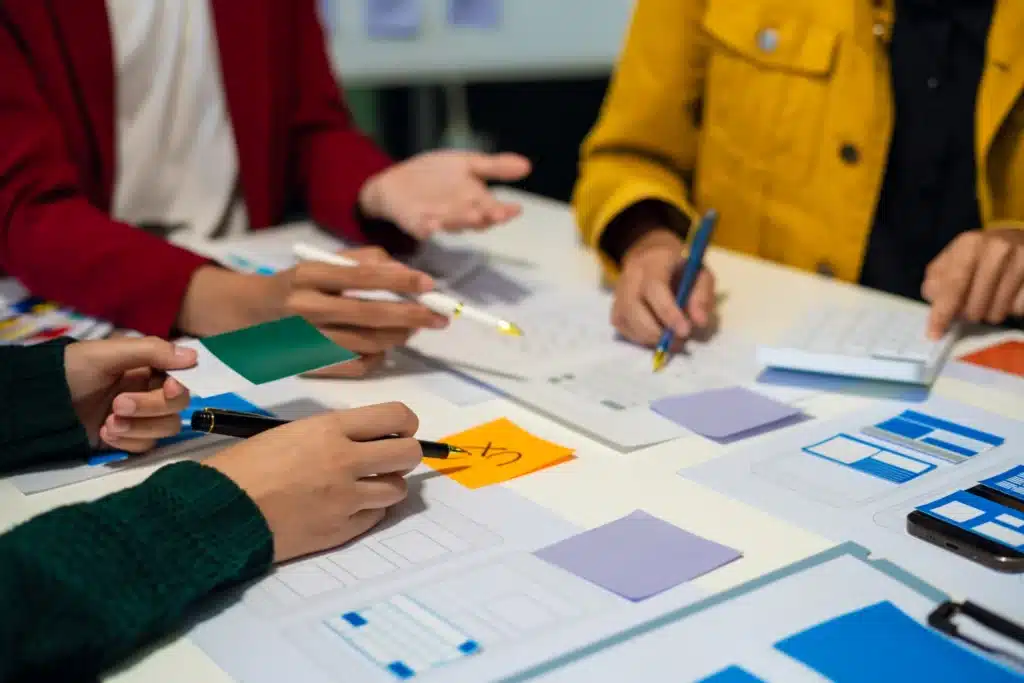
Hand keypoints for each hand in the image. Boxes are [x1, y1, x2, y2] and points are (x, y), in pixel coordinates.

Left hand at [64, 337, 196, 450]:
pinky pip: (146, 446)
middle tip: (118, 404)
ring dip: (139, 427)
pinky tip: (104, 433)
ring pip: (166, 428)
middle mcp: (150, 392)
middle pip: (177, 406)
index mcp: (149, 367)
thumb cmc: (72, 370)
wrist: (38, 403)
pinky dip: (127, 442)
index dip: (181, 385)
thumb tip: (193, 356)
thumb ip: (151, 351)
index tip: (169, 388)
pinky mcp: (129, 439)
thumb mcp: (108, 354)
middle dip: (150, 407)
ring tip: (108, 423)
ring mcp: (141, 418)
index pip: (183, 378)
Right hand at [206, 402, 422, 561]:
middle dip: (404, 455)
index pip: (395, 416)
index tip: (400, 430)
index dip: (405, 423)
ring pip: (397, 489)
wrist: (220, 512)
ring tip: (364, 485)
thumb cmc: (245, 466)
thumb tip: (366, 440)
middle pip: (408, 454)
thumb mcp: (291, 433)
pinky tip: (347, 507)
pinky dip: (368, 510)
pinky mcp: (341, 531)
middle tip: (388, 459)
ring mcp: (346, 499)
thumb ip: (332, 434)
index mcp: (330, 430)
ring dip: (387, 485)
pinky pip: (376, 517)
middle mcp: (346, 461)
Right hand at [273, 247, 449, 376]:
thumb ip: (362, 260)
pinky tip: (385, 346)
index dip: (400, 280)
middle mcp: (306, 308)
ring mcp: (308, 341)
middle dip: (413, 316)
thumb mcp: (320, 263)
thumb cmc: (295, 285)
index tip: (429, 284)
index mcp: (309, 276)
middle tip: (440, 317)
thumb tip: (402, 271)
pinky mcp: (311, 365)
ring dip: (400, 336)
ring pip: (369, 344)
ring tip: (414, 328)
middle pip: (371, 315)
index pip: (363, 277)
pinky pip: (358, 366)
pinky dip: (380, 357)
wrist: (248, 316)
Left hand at [358, 150, 531, 238]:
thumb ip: (495, 167)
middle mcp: (459, 215)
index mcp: (474, 202)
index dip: (505, 210)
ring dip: (462, 221)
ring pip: (452, 223)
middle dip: (486, 217)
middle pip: (475, 219)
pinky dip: (427, 229)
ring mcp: (437, 220)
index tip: (516, 208)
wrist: (397, 182)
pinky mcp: (414, 222)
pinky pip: (422, 228)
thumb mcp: (467, 164)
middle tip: (497, 214)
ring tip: (473, 216)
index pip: (494, 209)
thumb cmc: (436, 176)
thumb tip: (527, 165)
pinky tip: (431, 228)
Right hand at [612, 230, 715, 346]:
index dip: (668, 312)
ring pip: (625, 320)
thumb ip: (702, 297)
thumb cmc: (681, 268)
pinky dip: (639, 337)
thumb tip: (699, 322)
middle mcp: (631, 275)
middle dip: (657, 331)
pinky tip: (655, 335)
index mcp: (654, 261)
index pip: (654, 287)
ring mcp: (619, 291)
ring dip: (648, 337)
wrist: (653, 257)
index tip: (685, 331)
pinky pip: (622, 326)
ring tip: (671, 341)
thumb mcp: (700, 275)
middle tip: (679, 342)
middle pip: (633, 307)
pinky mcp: (615, 306)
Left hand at [922, 226, 1023, 337]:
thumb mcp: (955, 258)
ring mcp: (1022, 261)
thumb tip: (934, 301)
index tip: (934, 334)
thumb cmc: (982, 254)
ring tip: (991, 298)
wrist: (1021, 241)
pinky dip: (1011, 310)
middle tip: (971, 304)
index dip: (942, 313)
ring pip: (996, 313)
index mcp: (970, 244)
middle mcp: (998, 249)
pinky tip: (1009, 295)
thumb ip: (938, 279)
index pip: (952, 286)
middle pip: (973, 306)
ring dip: (989, 313)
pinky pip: (1018, 310)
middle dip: (968, 313)